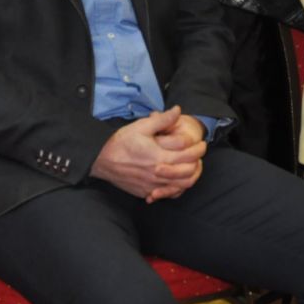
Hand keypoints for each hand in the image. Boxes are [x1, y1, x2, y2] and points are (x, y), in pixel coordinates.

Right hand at [90, 107, 206, 201]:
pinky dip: (178, 187)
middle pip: (189, 171)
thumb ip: (162, 119)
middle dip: (198, 161)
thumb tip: (177, 110)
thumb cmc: (121, 142)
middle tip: (200, 153)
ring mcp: (153, 185)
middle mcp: (158, 173)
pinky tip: (178, 178)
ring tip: (192, 165)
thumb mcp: (141, 126)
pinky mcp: (147, 192)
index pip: (188, 154)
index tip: (201, 142)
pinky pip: (169, 194)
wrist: (101, 160)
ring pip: (181, 185)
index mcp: (159, 155)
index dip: (199, 147)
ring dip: (191, 175)